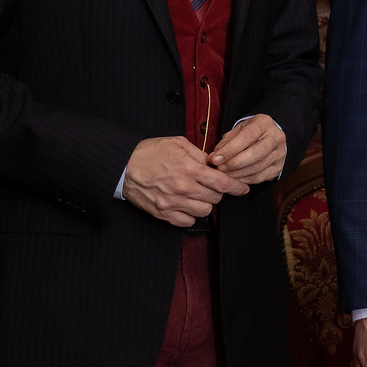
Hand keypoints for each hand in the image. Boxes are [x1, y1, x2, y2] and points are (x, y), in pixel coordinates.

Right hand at [122, 135, 243, 226]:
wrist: (123, 166)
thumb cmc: (150, 152)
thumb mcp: (178, 144)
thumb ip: (199, 154)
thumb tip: (215, 164)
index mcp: (190, 169)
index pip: (223, 183)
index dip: (237, 187)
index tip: (243, 189)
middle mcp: (183, 188)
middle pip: (215, 198)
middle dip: (217, 192)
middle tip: (211, 186)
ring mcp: (172, 202)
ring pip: (204, 211)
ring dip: (205, 204)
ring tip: (198, 195)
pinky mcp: (162, 213)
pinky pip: (187, 222)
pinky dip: (190, 216)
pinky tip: (186, 205)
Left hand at [210, 114, 287, 184]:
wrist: (267, 137)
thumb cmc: (248, 134)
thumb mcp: (237, 131)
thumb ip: (225, 143)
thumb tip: (214, 158)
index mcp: (264, 123)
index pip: (248, 136)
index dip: (230, 149)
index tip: (215, 158)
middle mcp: (276, 137)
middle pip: (258, 152)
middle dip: (235, 163)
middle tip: (220, 168)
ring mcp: (280, 153)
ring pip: (258, 167)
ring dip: (238, 173)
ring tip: (224, 174)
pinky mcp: (279, 167)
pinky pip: (260, 177)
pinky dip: (245, 179)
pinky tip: (234, 178)